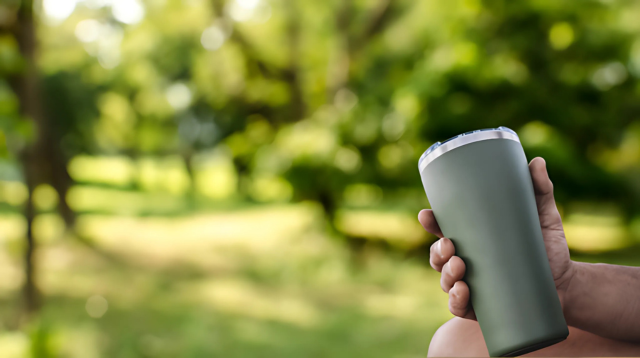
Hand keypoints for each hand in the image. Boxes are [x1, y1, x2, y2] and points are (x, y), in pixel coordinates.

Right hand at [419, 157, 574, 319]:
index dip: (430, 222)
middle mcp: (466, 261)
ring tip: (460, 266)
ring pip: (445, 280)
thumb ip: (539, 189)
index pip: (443, 229)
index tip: (426, 214)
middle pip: (438, 256)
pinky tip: (463, 291)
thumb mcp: (543, 215)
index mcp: (473, 238)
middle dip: (436, 251)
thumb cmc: (548, 248)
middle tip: (450, 245)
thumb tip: (535, 161)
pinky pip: (458, 307)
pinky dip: (456, 300)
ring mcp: (471, 285)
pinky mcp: (481, 307)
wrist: (567, 285)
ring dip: (445, 274)